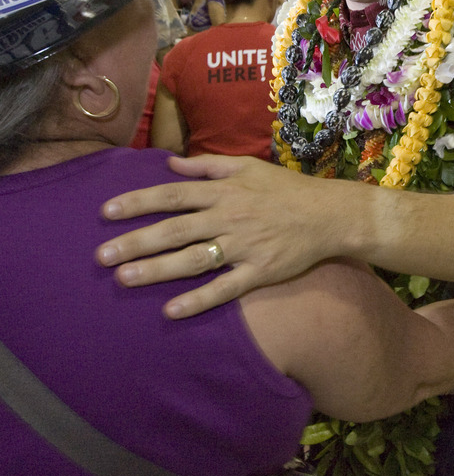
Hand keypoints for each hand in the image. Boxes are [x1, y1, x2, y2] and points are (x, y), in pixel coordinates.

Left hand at [97, 154, 334, 318]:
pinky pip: (225, 288)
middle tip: (101, 256)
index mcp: (224, 191)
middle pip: (175, 230)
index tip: (106, 213)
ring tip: (124, 278)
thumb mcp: (249, 166)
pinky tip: (172, 311)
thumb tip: (171, 164)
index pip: (173, 196)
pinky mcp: (260, 272)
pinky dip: (199, 300)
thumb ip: (209, 165)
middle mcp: (229, 218)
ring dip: (157, 270)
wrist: (331, 214)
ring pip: (194, 259)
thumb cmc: (287, 189)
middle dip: (136, 241)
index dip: (138, 203)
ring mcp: (244, 246)